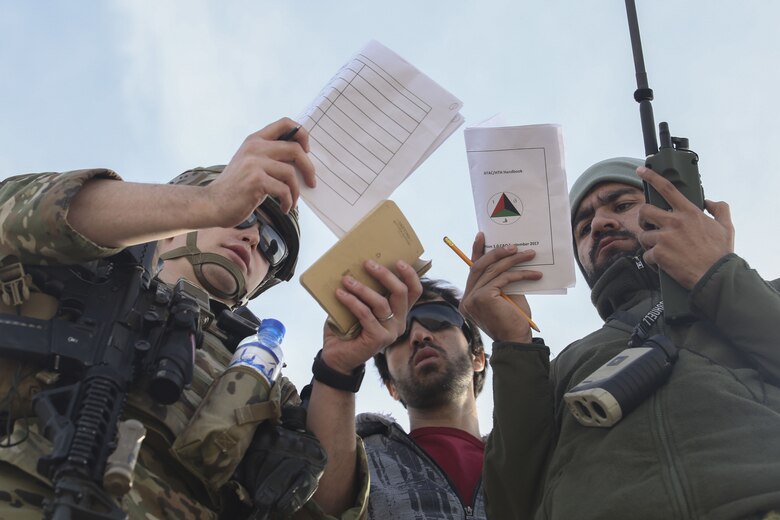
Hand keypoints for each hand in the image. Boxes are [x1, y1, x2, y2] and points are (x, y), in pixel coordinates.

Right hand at [205, 118, 316, 226]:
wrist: (212, 204)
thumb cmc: (234, 188)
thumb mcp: (250, 164)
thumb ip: (270, 158)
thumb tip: (300, 162)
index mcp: (255, 140)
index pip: (284, 123)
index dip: (302, 134)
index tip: (306, 150)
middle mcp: (255, 147)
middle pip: (295, 149)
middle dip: (308, 168)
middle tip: (311, 182)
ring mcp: (254, 163)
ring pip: (290, 173)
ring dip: (296, 191)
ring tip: (292, 202)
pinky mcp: (256, 180)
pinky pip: (284, 190)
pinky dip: (288, 201)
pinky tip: (285, 208)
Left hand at [321, 259, 422, 374]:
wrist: (336, 357)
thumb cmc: (347, 329)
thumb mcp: (359, 306)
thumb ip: (364, 292)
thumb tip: (356, 267)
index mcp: (399, 313)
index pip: (414, 291)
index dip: (410, 275)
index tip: (398, 261)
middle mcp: (399, 323)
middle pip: (401, 293)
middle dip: (385, 275)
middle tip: (368, 263)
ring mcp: (390, 332)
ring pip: (381, 302)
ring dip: (362, 288)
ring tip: (346, 279)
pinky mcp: (378, 339)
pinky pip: (366, 314)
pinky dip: (352, 302)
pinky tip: (340, 294)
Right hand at [459, 232, 541, 342]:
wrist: (518, 342)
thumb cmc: (514, 321)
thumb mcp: (506, 296)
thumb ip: (501, 280)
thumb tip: (507, 258)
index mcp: (470, 299)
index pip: (473, 270)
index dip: (477, 252)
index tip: (482, 236)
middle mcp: (467, 299)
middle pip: (479, 266)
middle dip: (496, 252)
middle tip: (513, 245)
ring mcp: (472, 298)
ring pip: (493, 270)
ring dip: (513, 260)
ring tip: (529, 255)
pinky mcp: (483, 297)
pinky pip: (502, 278)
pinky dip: (519, 274)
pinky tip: (534, 274)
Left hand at [637, 167, 733, 288]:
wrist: (715, 277)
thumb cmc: (720, 253)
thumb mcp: (726, 226)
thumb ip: (719, 209)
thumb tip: (710, 202)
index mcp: (689, 212)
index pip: (667, 188)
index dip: (652, 177)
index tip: (641, 170)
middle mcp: (674, 222)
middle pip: (645, 210)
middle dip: (643, 218)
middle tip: (648, 225)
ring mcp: (664, 238)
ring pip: (643, 235)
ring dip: (649, 243)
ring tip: (661, 250)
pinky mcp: (658, 254)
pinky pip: (647, 255)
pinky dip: (653, 261)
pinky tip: (664, 264)